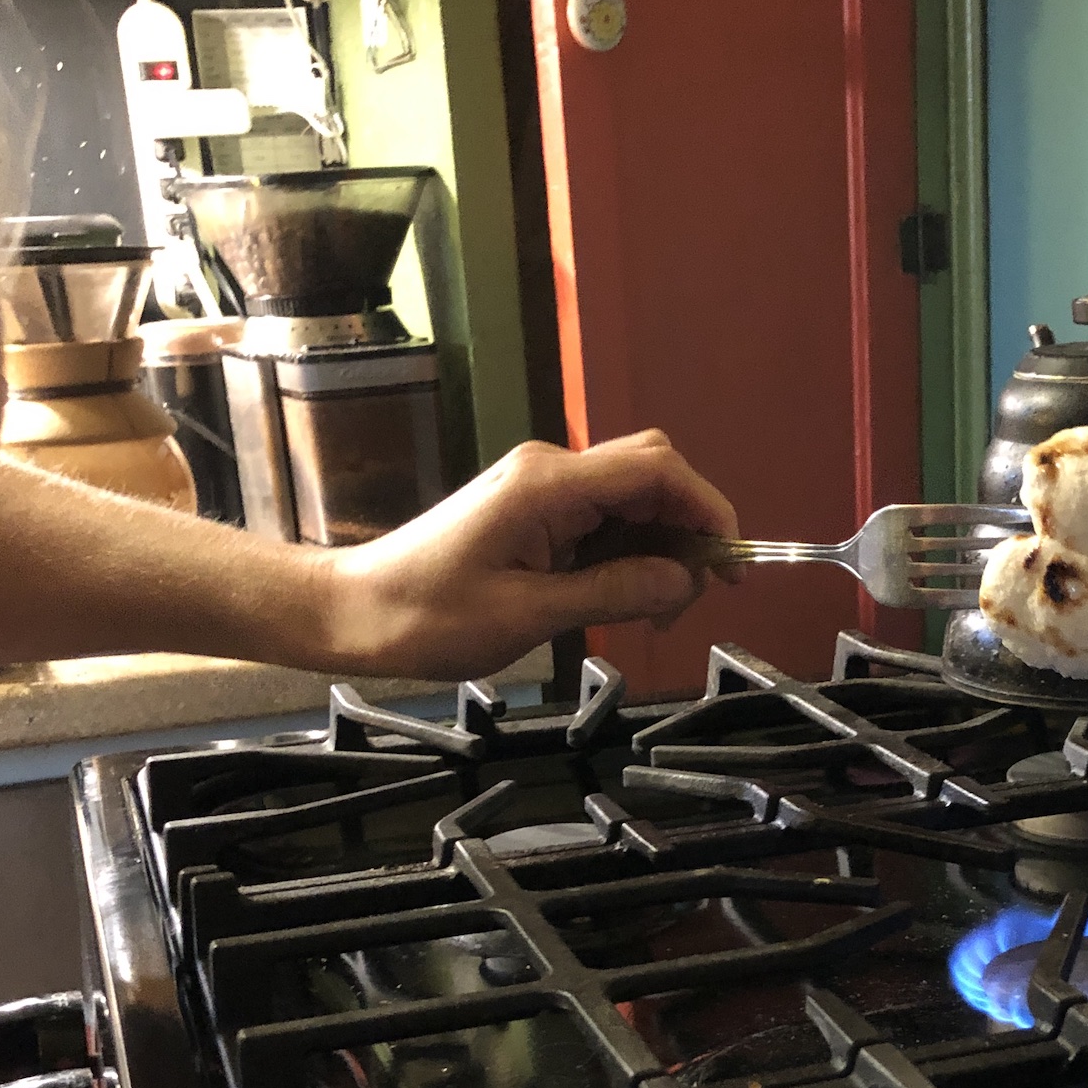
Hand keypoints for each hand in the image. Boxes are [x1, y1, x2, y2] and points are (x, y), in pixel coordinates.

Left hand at [320, 429, 740, 678]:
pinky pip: (604, 521)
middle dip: (689, 532)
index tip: (732, 565)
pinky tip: (626, 599)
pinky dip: (629, 556)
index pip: (656, 470)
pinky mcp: (535, 512)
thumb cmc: (425, 616)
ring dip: (661, 550)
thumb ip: (613, 593)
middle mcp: (550, 473)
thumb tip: (684, 580)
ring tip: (655, 613)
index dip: (708, 509)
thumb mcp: (527, 616)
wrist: (355, 611)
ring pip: (634, 500)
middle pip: (653, 476)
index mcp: (547, 486)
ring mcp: (542, 490)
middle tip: (688, 601)